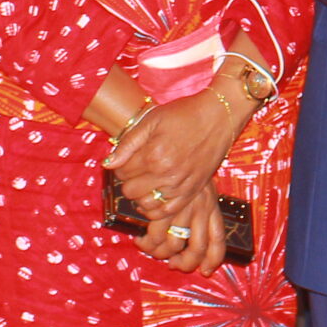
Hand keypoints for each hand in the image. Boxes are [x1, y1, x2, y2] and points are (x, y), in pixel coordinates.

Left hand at [105, 85, 251, 275]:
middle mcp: (166, 174)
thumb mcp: (152, 120)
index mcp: (153, 155)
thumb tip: (108, 164)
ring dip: (141, 195)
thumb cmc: (184, 114)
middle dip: (129, 181)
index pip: (121, 172)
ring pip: (146, 205)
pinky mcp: (193, 191)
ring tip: (146, 182)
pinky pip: (166, 212)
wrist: (219, 116)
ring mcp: (180, 185)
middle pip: (130, 191)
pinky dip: (156, 209)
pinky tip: (156, 196)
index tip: (128, 158)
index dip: (120, 165)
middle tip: (137, 169)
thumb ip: (128, 143)